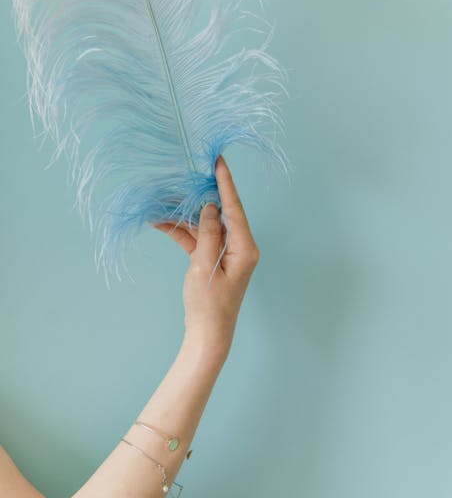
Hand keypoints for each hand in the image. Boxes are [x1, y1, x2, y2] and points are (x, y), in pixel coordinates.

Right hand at [151, 155, 259, 354]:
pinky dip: (179, 231)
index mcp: (245, 248)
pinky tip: (159, 221)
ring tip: (163, 198)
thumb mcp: (205, 267)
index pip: (234, 208)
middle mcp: (238, 246)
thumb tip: (211, 206)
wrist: (205, 336)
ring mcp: (223, 253)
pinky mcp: (210, 259)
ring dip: (183, 215)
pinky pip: (195, 238)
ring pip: (203, 225)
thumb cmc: (209, 306)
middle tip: (187, 173)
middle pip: (219, 213)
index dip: (225, 183)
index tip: (218, 161)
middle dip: (199, 195)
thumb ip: (208, 234)